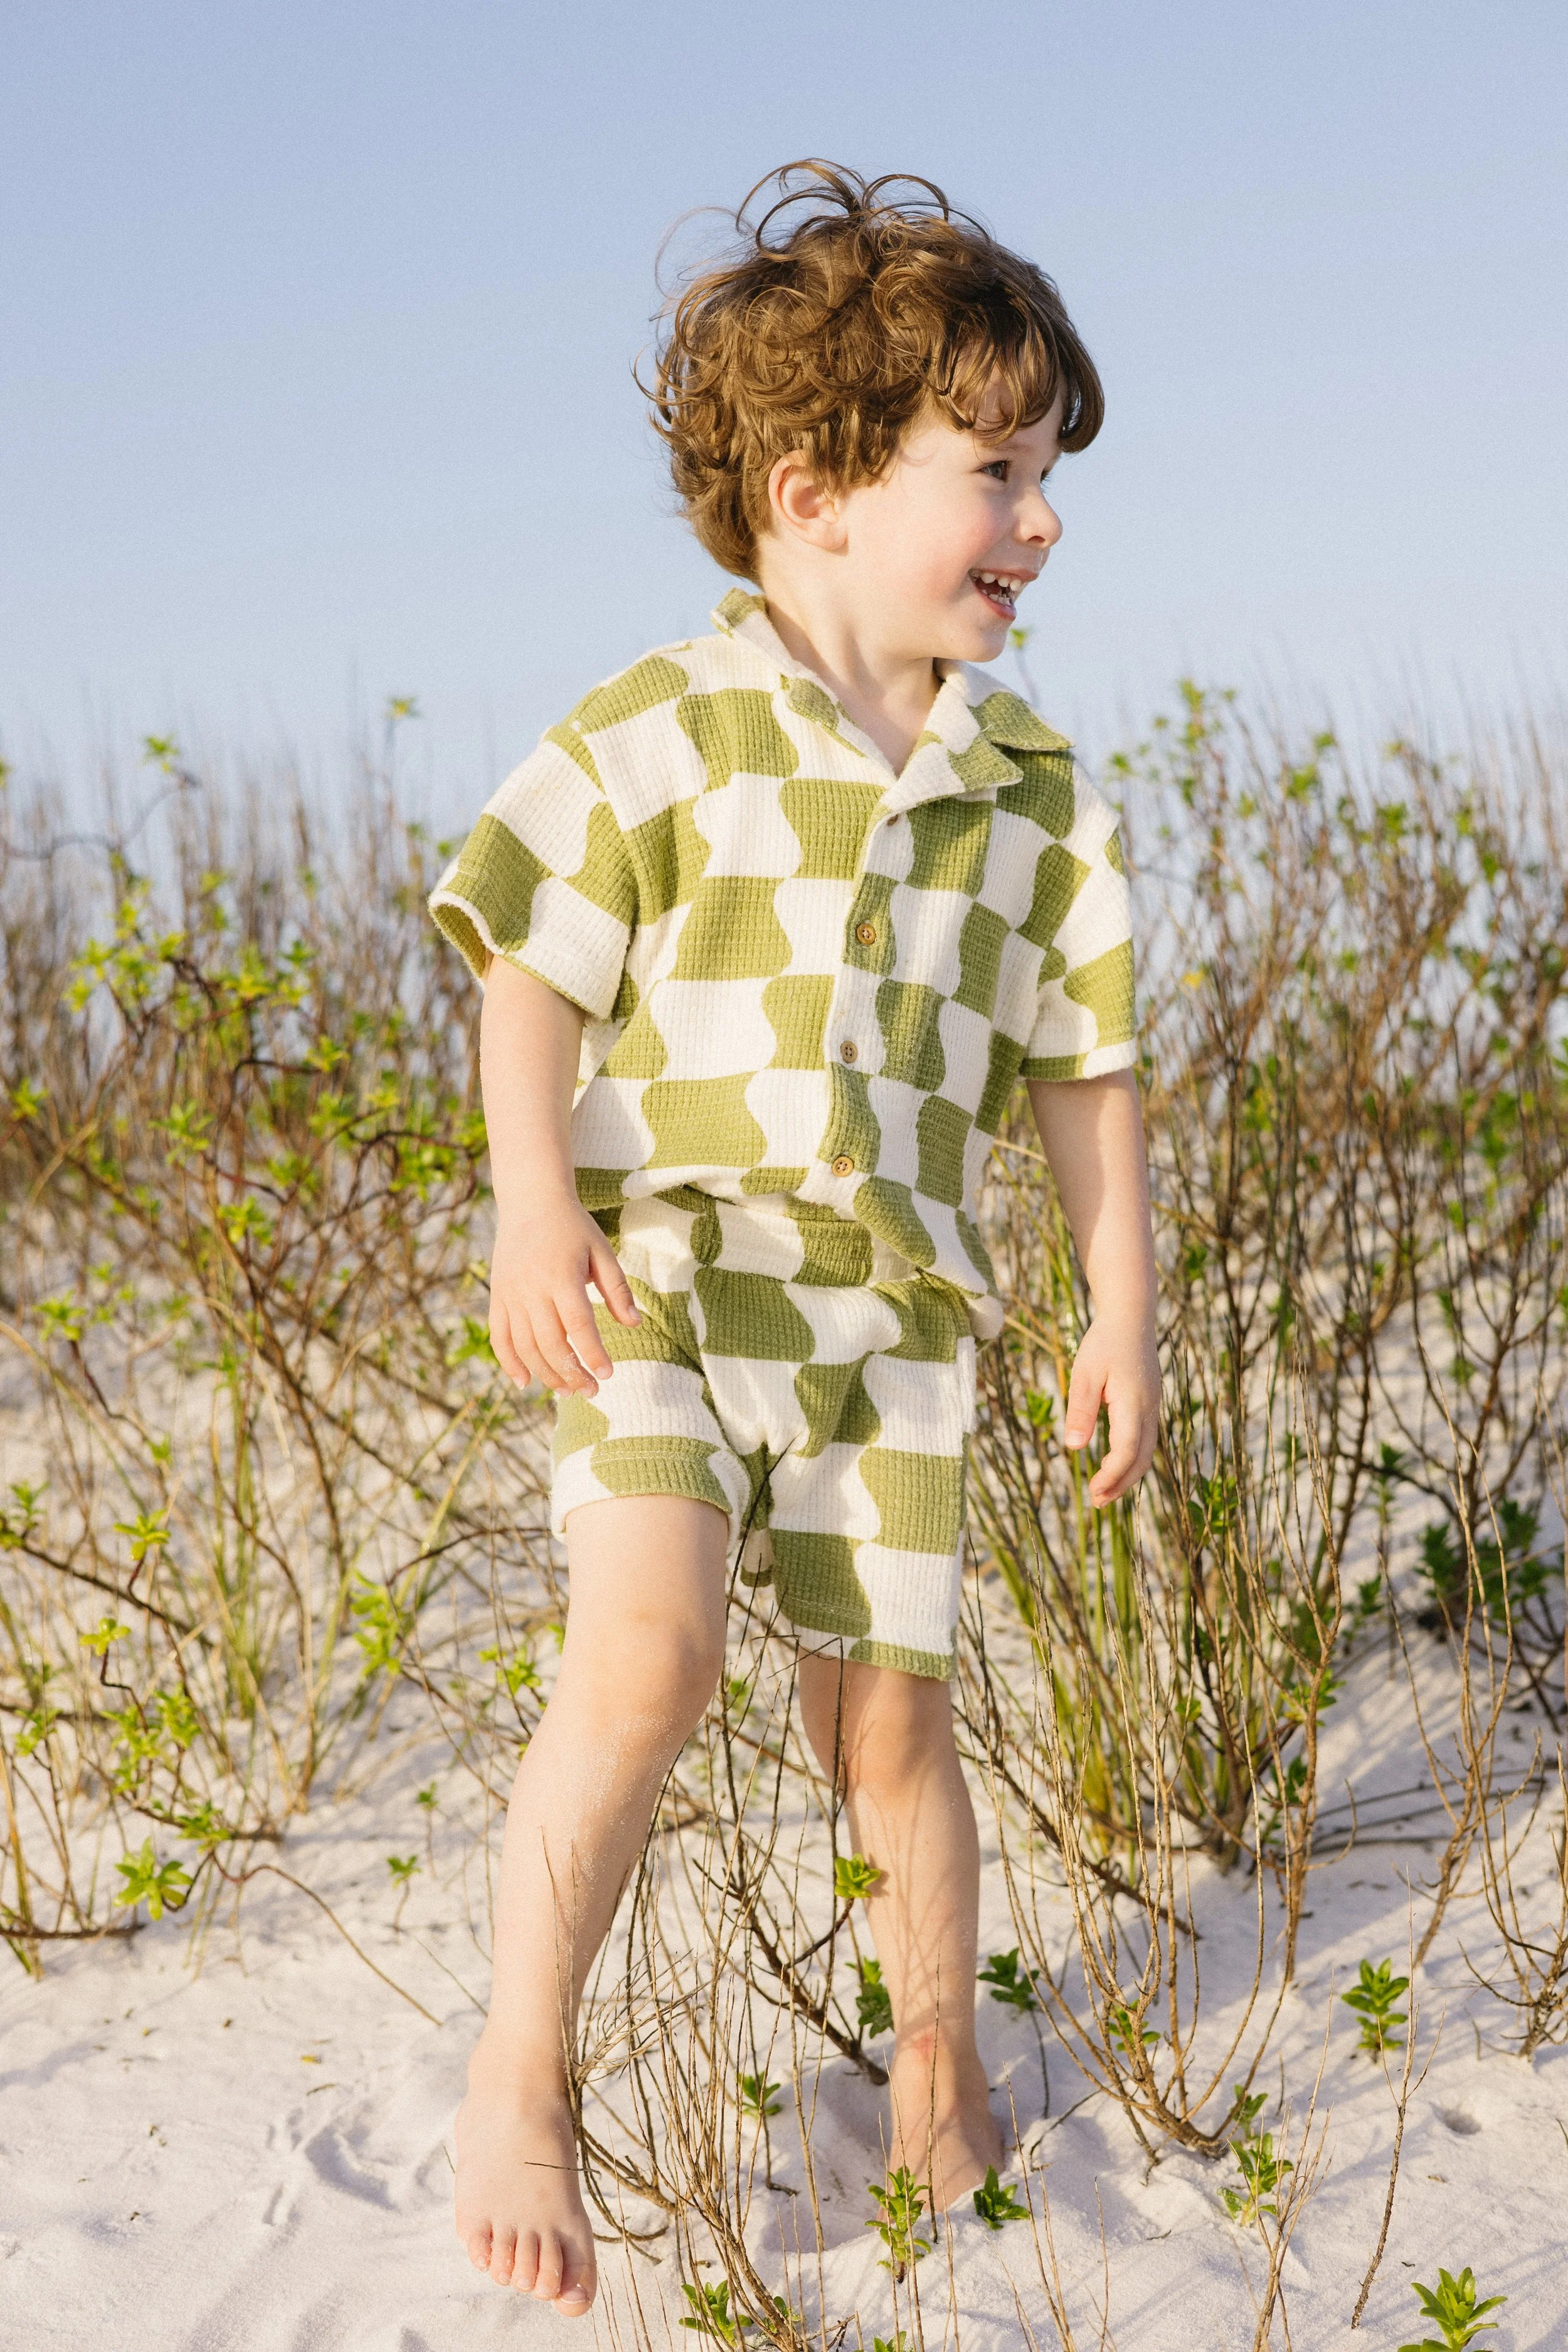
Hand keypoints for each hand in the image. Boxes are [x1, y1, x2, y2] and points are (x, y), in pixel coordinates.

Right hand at [488, 1194, 639, 1396]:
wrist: (530, 1200)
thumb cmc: (573, 1227)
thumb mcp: (602, 1251)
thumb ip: (617, 1289)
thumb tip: (635, 1324)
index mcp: (561, 1276)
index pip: (578, 1326)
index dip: (593, 1354)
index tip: (607, 1374)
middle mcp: (532, 1288)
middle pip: (550, 1343)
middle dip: (571, 1373)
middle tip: (591, 1391)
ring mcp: (510, 1294)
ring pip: (525, 1346)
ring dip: (546, 1373)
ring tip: (567, 1391)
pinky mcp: (497, 1296)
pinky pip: (499, 1336)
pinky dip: (509, 1362)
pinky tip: (525, 1382)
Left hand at [1061, 1310, 1159, 1506]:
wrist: (1131, 1317)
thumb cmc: (1103, 1343)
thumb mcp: (1084, 1374)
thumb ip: (1080, 1411)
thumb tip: (1073, 1448)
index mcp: (1134, 1404)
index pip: (1126, 1451)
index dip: (1111, 1476)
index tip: (1092, 1493)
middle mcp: (1150, 1410)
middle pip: (1142, 1458)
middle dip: (1121, 1484)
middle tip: (1097, 1502)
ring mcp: (1153, 1408)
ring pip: (1147, 1451)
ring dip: (1127, 1474)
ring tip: (1103, 1491)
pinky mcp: (1150, 1404)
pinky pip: (1145, 1439)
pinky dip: (1132, 1458)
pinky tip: (1113, 1464)